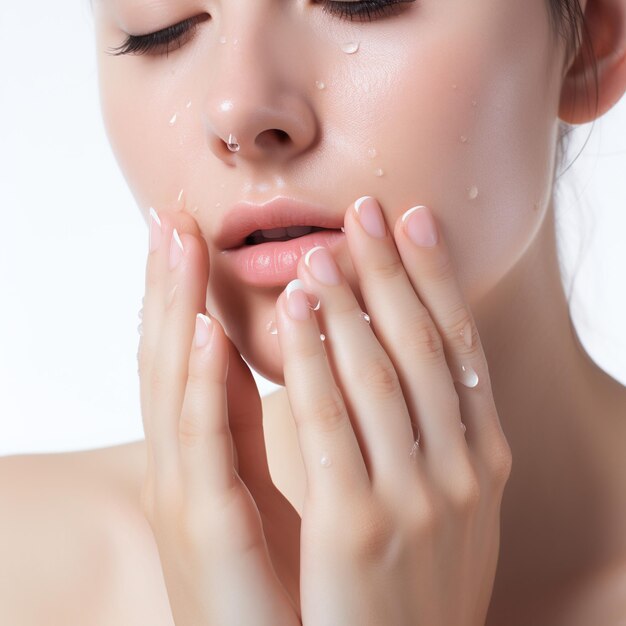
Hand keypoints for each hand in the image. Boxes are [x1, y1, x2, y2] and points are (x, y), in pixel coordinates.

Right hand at [138, 209, 301, 625]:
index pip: (194, 357)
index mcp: (206, 457)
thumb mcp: (274, 484)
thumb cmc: (288, 576)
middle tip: (173, 216)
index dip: (188, 291)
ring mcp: (191, 501)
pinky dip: (201, 389)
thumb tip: (286, 356)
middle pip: (177, 359)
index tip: (195, 230)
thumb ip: (264, 425)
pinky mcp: (210, 538)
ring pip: (177, 390)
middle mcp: (188, 469)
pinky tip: (207, 335)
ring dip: (178, 313)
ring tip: (180, 244)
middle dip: (174, 284)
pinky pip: (205, 451)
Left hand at [274, 196, 512, 625]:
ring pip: (378, 377)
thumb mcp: (447, 504)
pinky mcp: (359, 525)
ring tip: (322, 251)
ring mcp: (416, 498)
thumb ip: (439, 437)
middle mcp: (462, 470)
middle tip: (367, 211)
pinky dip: (311, 361)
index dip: (438, 280)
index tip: (416, 222)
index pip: (460, 348)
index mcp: (485, 459)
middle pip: (422, 348)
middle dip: (394, 273)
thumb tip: (425, 366)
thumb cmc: (414, 578)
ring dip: (350, 305)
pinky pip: (329, 424)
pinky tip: (295, 313)